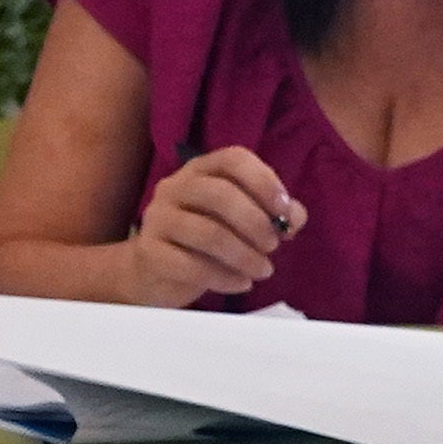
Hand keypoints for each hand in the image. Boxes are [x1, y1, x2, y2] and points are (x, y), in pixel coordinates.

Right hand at [116, 144, 305, 305]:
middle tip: (273, 246)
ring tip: (263, 271)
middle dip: (255, 222)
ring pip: (208, 233)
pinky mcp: (149, 252)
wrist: (154, 273)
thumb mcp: (240, 222)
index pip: (233, 159)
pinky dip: (224, 278)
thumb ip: (273, 215)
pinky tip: (241, 284)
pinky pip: (191, 265)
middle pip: (219, 194)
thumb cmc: (204, 241)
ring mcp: (157, 218)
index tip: (283, 210)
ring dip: (244, 255)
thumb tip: (294, 218)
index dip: (263, 181)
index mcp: (200, 170)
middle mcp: (174, 187)